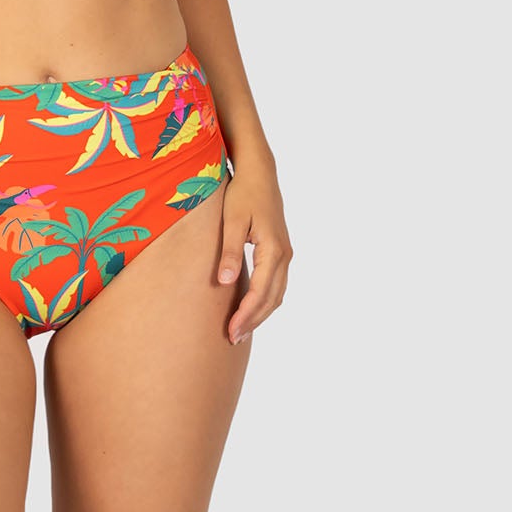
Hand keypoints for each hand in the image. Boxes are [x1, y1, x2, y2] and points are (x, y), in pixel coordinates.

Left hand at [216, 167, 291, 344]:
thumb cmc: (242, 193)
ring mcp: (286, 253)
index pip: (260, 292)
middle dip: (253, 321)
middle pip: (272, 298)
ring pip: (278, 294)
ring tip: (241, 330)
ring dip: (261, 314)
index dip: (246, 315)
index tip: (230, 332)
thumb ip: (229, 252)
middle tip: (232, 339)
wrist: (259, 173)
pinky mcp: (281, 251)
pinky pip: (277, 284)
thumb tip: (226, 282)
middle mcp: (284, 254)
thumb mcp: (230, 221)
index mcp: (273, 249)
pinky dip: (266, 301)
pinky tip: (251, 309)